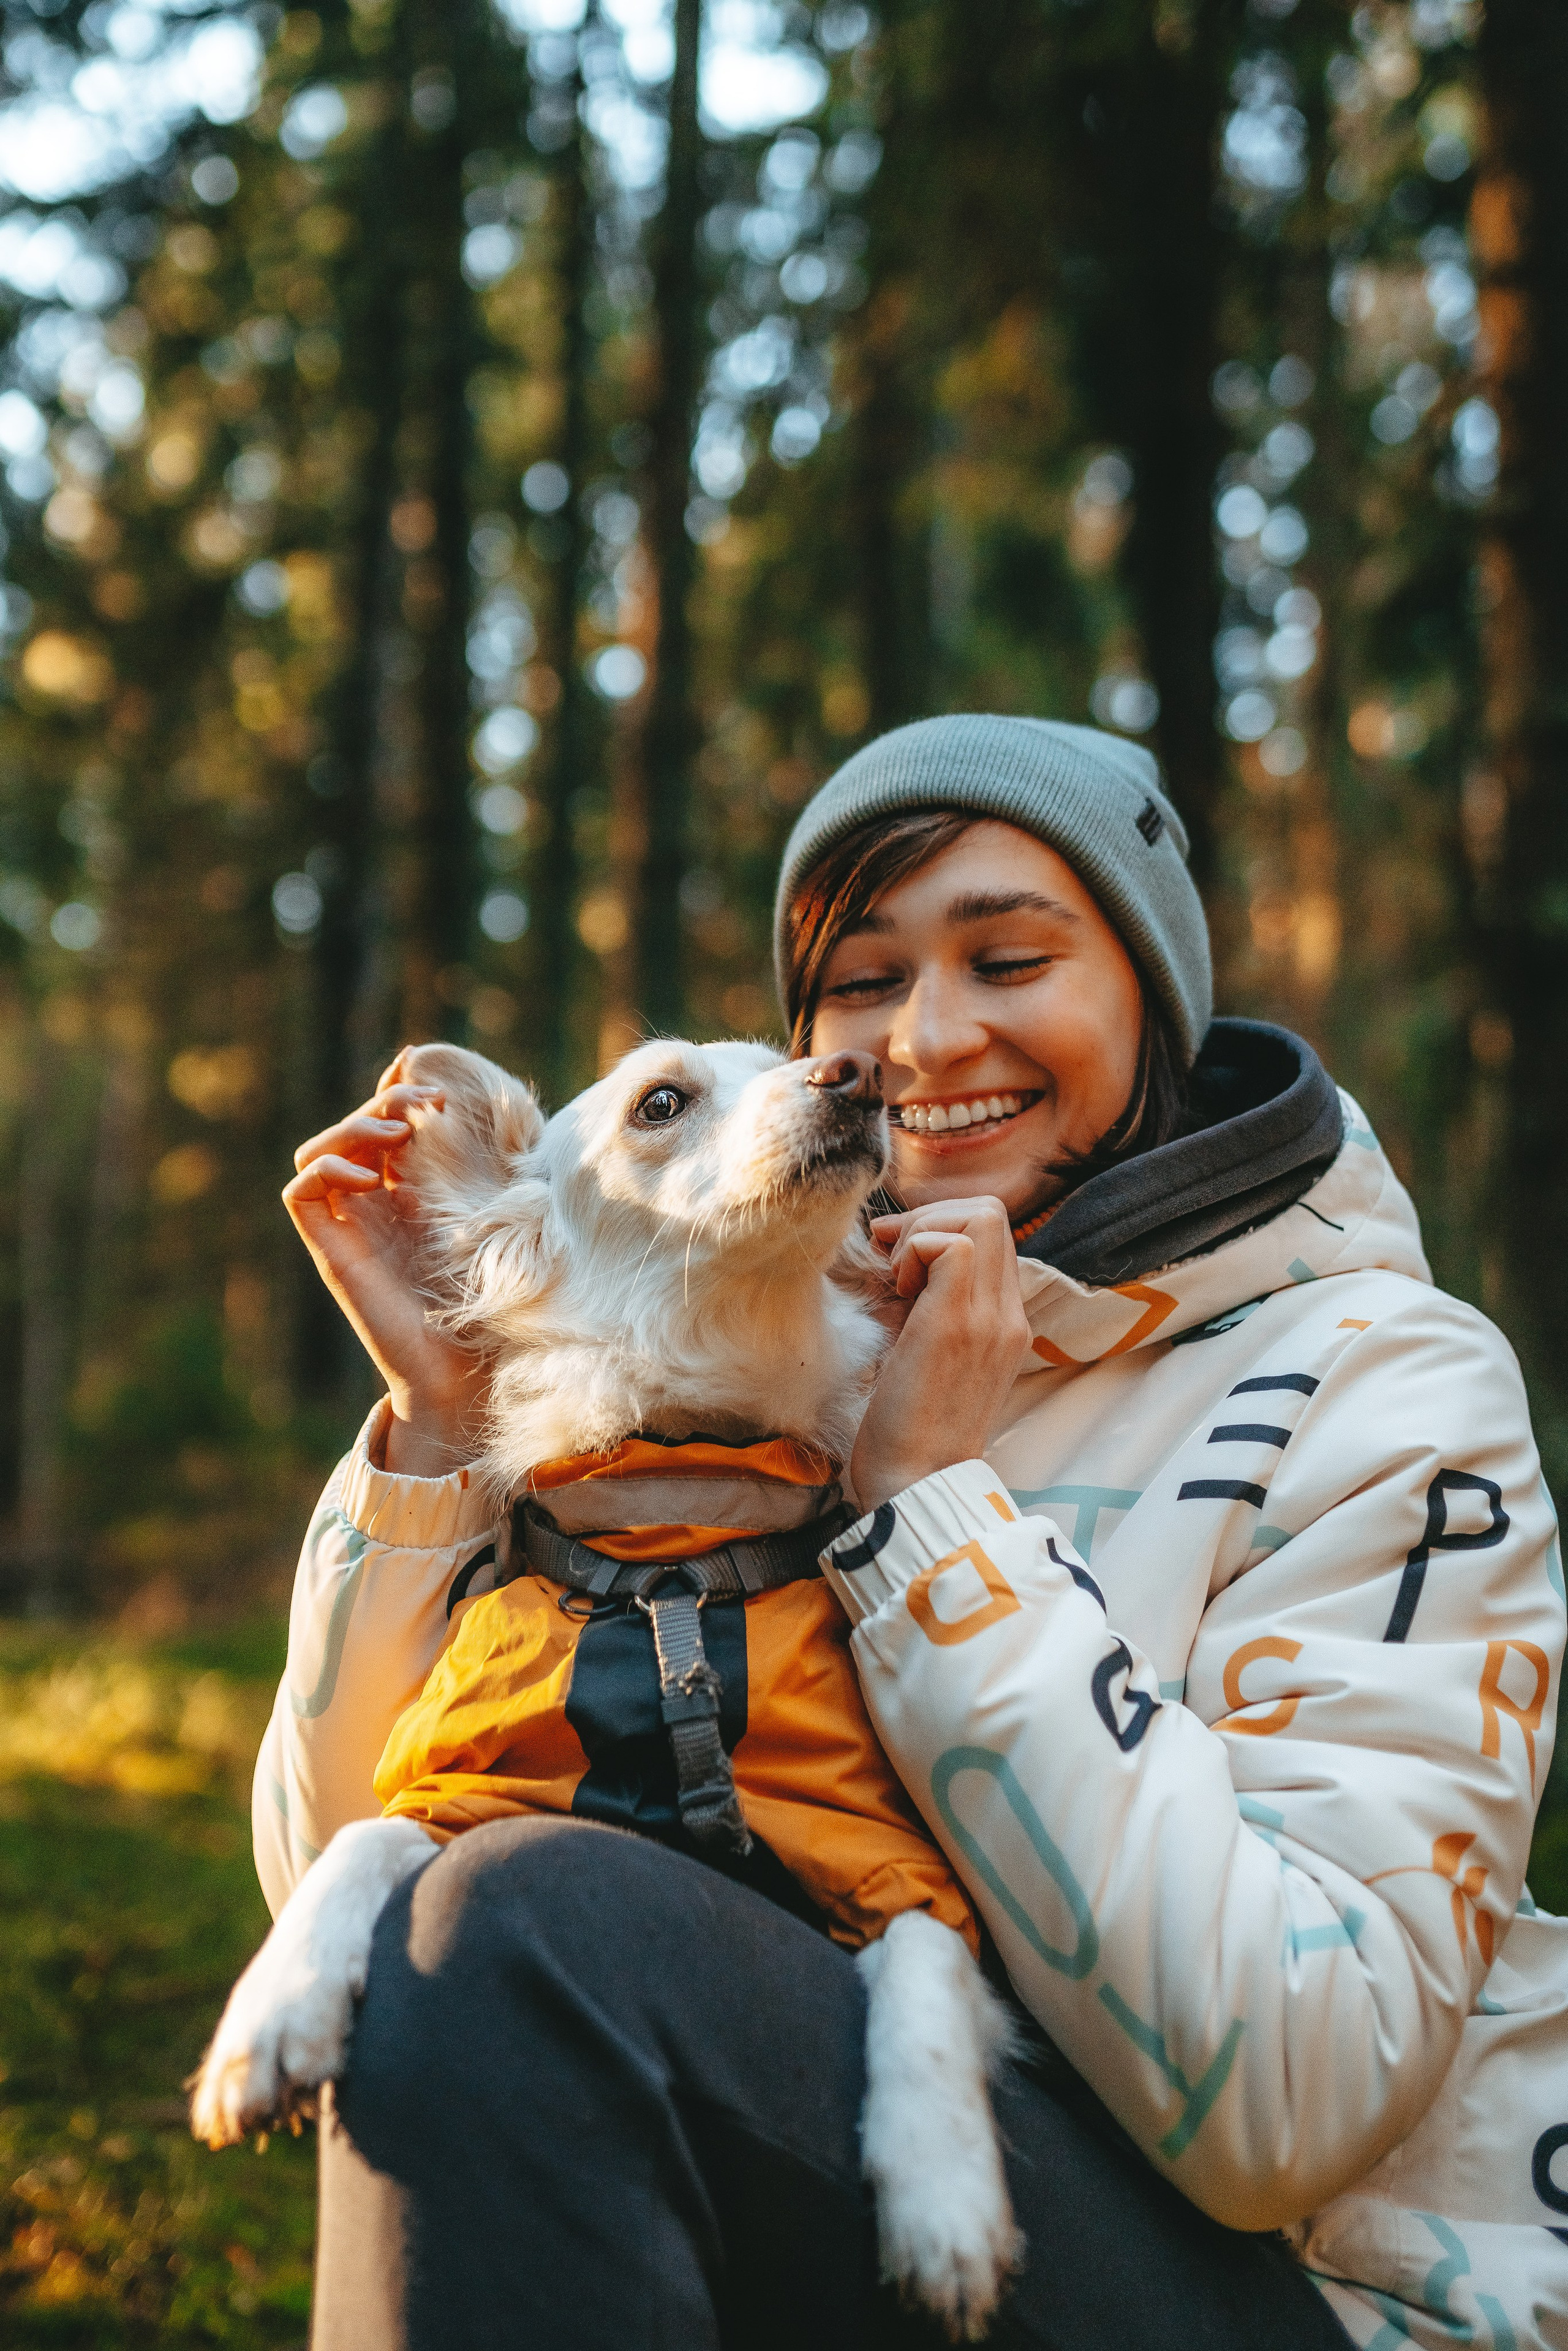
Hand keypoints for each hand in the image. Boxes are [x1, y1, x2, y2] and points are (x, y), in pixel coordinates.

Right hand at [284, 1051, 487, 1476]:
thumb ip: (488, 1174)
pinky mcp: (332, 1251)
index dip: (397, 1090)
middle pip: (353, 1129)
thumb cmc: (487, 1301)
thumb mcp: (492, 1221)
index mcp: (409, 1193)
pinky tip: (367, 1176)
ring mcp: (350, 1227)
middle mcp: (373, 1206)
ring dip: (353, 1128)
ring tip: (398, 1135)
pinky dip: (325, 1168)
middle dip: (385, 1104)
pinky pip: (302, 1193)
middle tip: (428, 1106)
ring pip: (319, 1150)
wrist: (463, 1369)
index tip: (434, 1080)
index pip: (383, 1122)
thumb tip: (506, 1108)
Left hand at [849, 1197, 1030, 1512]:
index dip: (940, 1229)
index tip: (899, 1268)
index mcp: (1004, 1323)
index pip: (992, 1235)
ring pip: (979, 1216)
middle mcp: (1008, 1315)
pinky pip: (950, 1244)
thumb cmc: (908, 1429)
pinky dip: (914, 1252)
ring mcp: (990, 1318)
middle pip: (990, 1213)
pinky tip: (897, 1296)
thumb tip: (894, 1256)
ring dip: (923, 1232)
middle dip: (930, 1220)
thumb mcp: (926, 1353)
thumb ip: (927, 1306)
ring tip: (898, 1282)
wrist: (917, 1485)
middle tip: (894, 1265)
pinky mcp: (958, 1324)